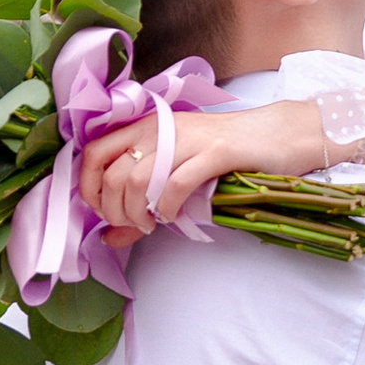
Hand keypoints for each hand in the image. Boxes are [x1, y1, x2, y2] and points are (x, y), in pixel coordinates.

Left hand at [81, 96, 328, 239]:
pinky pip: (177, 184)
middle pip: (114, 172)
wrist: (277, 135)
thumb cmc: (224, 155)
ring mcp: (189, 139)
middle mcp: (161, 127)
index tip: (103, 211)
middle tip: (132, 225)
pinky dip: (168, 207)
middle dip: (114, 209)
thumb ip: (141, 203)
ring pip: (139, 179)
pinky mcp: (216, 152)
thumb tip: (107, 239)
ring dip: (138, 212)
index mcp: (147, 126)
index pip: (94, 152)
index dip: (88, 187)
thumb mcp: (177, 171)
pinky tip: (174, 217)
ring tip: (151, 224)